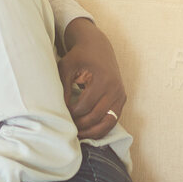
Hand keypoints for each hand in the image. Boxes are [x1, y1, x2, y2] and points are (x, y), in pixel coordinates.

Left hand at [59, 19, 126, 139]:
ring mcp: (120, 95)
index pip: (85, 106)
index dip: (71, 113)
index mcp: (102, 79)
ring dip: (92, 132)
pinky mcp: (122, 99)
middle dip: (80, 125)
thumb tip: (61, 110)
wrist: (97, 46)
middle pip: (96, 116)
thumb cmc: (79, 56)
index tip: (61, 114)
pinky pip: (113, 120)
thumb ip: (64, 88)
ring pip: (108, 123)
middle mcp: (115, 88)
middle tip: (66, 128)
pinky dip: (101, 129)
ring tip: (76, 135)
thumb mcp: (66, 67)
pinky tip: (87, 132)